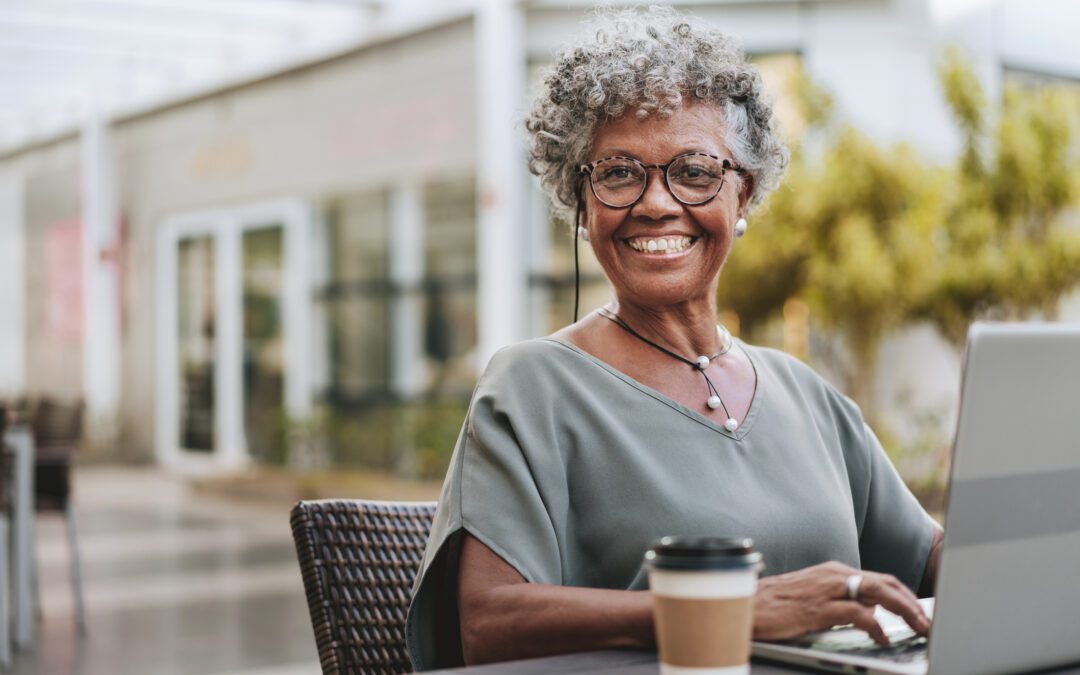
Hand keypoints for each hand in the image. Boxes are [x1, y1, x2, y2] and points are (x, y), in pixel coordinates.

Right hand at [752, 561, 930, 645]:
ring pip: (879, 593)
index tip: (920, 611)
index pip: (879, 579)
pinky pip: (859, 615)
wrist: (746, 605)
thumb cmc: (776, 605)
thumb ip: (840, 602)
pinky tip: (883, 638)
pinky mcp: (820, 608)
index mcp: (833, 571)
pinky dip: (877, 626)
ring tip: (919, 628)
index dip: (905, 595)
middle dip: (912, 602)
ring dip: (905, 611)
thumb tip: (869, 615)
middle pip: (885, 583)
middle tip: (928, 622)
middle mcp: (834, 575)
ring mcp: (827, 590)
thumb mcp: (813, 598)